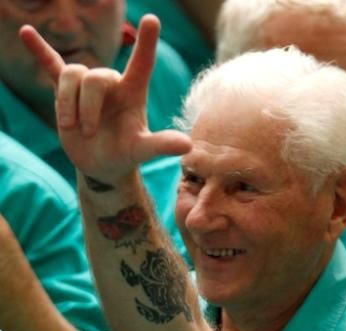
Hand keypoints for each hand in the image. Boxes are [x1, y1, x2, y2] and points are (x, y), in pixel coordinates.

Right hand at [19, 15, 190, 183]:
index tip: (152, 19)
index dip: (147, 42)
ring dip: (67, 102)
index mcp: (133, 92)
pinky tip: (26, 32)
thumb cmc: (126, 154)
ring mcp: (88, 86)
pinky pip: (51, 64)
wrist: (102, 164)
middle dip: (86, 105)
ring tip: (71, 128)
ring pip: (71, 74)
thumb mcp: (142, 151)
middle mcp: (112, 84)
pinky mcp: (66, 92)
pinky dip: (39, 50)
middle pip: (94, 76)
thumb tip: (187, 146)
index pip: (142, 63)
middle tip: (87, 132)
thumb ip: (161, 145)